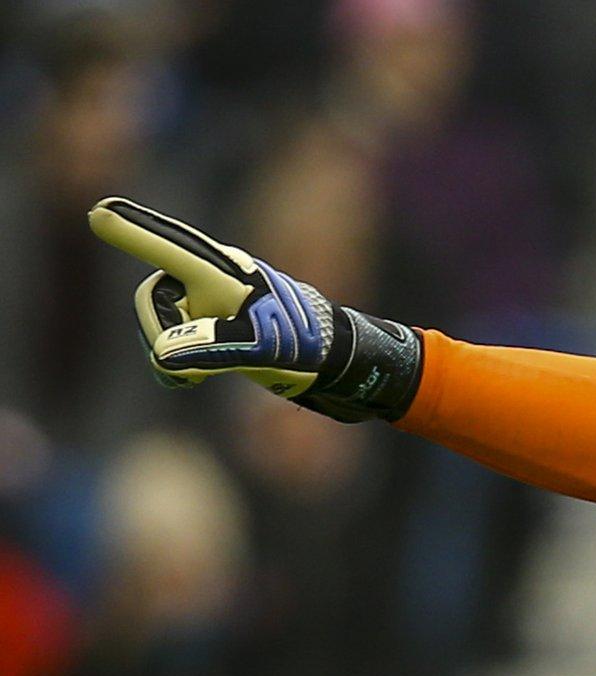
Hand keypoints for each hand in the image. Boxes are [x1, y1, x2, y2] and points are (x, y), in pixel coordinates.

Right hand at [88, 197, 422, 422]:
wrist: (333, 360)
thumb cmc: (305, 345)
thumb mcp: (265, 348)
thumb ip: (216, 346)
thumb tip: (166, 354)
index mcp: (225, 273)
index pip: (173, 249)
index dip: (135, 232)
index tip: (100, 212)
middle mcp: (210, 278)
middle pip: (153, 297)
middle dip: (163, 332)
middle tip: (198, 366)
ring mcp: (206, 300)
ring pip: (158, 324)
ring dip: (173, 354)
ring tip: (207, 376)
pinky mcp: (207, 323)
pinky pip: (167, 342)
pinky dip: (172, 364)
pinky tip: (191, 380)